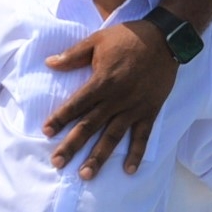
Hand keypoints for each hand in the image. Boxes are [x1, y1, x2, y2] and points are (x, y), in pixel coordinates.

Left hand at [43, 20, 177, 177]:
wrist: (165, 39)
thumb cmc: (128, 37)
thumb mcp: (97, 40)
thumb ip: (73, 55)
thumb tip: (49, 64)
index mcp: (102, 81)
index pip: (76, 104)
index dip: (60, 118)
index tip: (46, 132)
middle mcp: (116, 99)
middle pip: (90, 126)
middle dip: (72, 146)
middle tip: (57, 163)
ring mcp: (134, 108)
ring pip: (113, 136)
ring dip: (99, 156)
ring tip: (86, 174)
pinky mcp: (150, 111)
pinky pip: (142, 136)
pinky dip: (136, 153)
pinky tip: (128, 170)